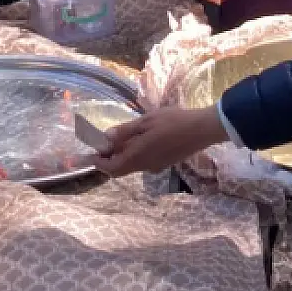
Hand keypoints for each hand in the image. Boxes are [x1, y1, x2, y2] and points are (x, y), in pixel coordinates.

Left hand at [97, 107, 228, 177]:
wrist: (202, 130)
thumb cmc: (173, 122)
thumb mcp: (146, 121)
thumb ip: (126, 131)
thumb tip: (106, 137)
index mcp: (137, 156)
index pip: (111, 168)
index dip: (99, 162)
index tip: (90, 154)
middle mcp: (145, 166)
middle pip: (120, 169)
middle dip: (109, 159)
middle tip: (102, 145)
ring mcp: (155, 166)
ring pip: (131, 166)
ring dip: (121, 156)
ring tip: (118, 139)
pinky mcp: (164, 163)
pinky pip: (142, 162)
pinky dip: (133, 154)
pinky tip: (137, 140)